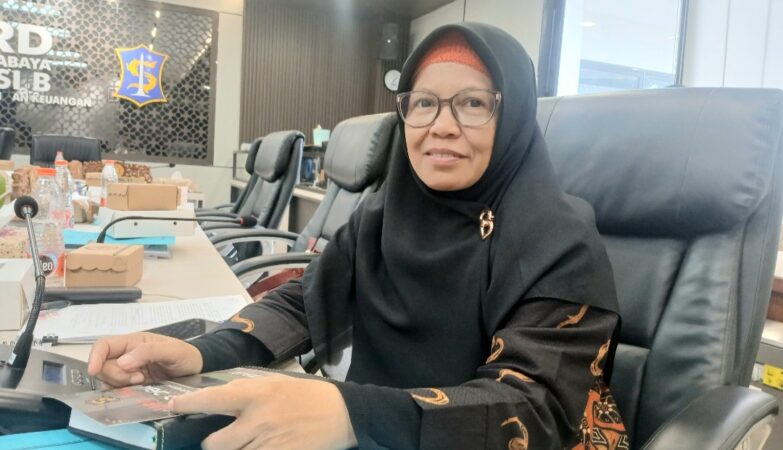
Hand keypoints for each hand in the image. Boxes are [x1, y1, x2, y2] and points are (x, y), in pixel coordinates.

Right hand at [87, 332, 202, 385]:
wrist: (196, 368)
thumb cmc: (185, 354)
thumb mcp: (172, 349)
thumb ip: (148, 352)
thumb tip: (123, 362)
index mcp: (133, 342)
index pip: (104, 345)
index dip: (94, 356)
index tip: (93, 370)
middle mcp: (127, 356)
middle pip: (103, 366)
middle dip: (115, 374)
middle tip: (138, 378)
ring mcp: (129, 371)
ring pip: (108, 379)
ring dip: (121, 384)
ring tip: (143, 382)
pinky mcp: (133, 385)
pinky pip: (118, 390)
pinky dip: (123, 392)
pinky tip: (139, 390)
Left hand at [170, 373, 357, 449]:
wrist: (343, 412)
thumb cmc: (308, 395)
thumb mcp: (277, 384)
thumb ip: (248, 394)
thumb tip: (219, 403)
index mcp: (256, 394)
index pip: (213, 399)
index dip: (189, 404)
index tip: (173, 406)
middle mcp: (257, 419)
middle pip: (214, 444)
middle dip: (215, 444)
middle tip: (224, 439)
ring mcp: (268, 442)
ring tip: (250, 442)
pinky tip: (263, 446)